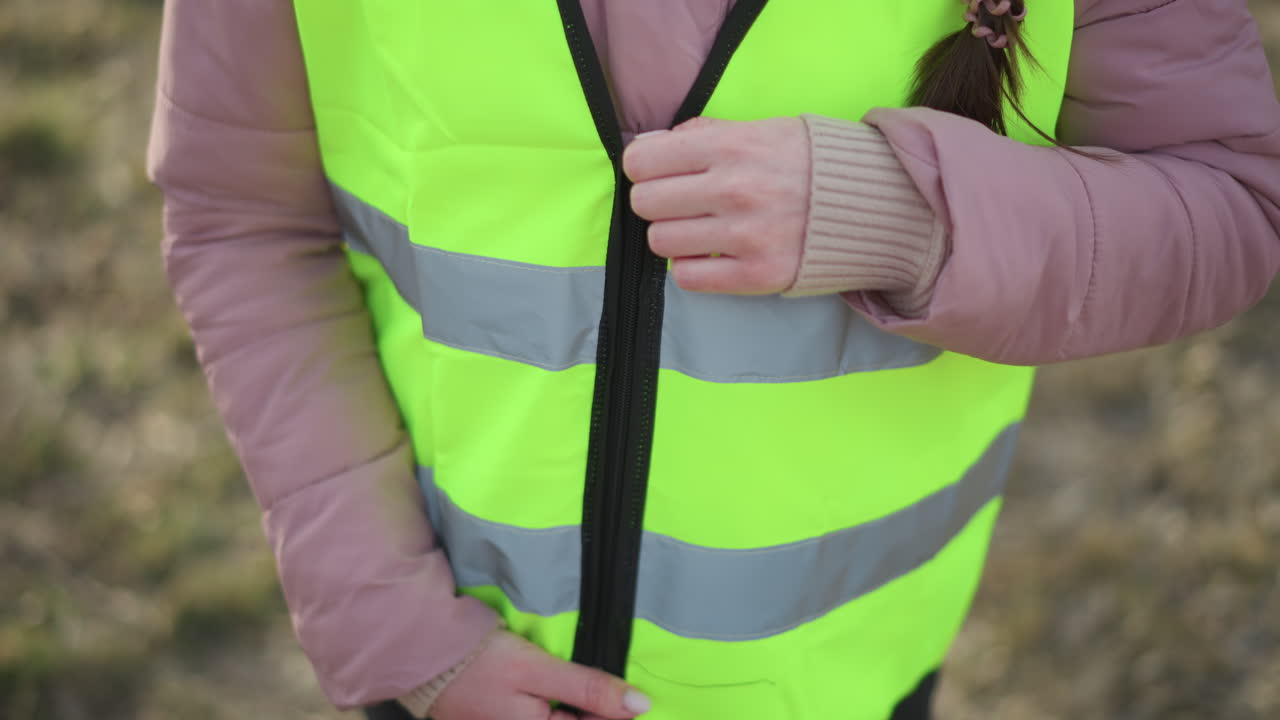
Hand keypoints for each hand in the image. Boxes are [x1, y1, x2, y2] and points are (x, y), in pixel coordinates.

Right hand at [430, 631, 650, 719]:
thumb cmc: (481, 663)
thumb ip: (587, 688)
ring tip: (597, 682)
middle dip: (599, 707)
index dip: (621, 711)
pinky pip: (547, 713)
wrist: (427, 655)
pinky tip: (567, 684)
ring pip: (563, 716)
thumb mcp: (538, 670)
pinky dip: (562, 701)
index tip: (639, 693)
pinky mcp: (504, 718)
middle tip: (621, 686)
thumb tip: (641, 705)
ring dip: (581, 703)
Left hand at [623, 116, 809, 294]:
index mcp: (730, 146)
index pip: (642, 160)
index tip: (660, 172)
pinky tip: (714, 255)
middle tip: (681, 204)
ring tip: (700, 230)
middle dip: (656, 202)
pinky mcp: (757, 274)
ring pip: (661, 242)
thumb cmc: (810, 162)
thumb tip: (649, 147)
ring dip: (674, 236)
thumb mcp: (762, 129)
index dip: (644, 167)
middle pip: (645, 203)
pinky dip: (694, 268)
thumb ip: (705, 135)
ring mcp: (745, 236)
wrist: (874, 203)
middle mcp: (734, 189)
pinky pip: (688, 278)